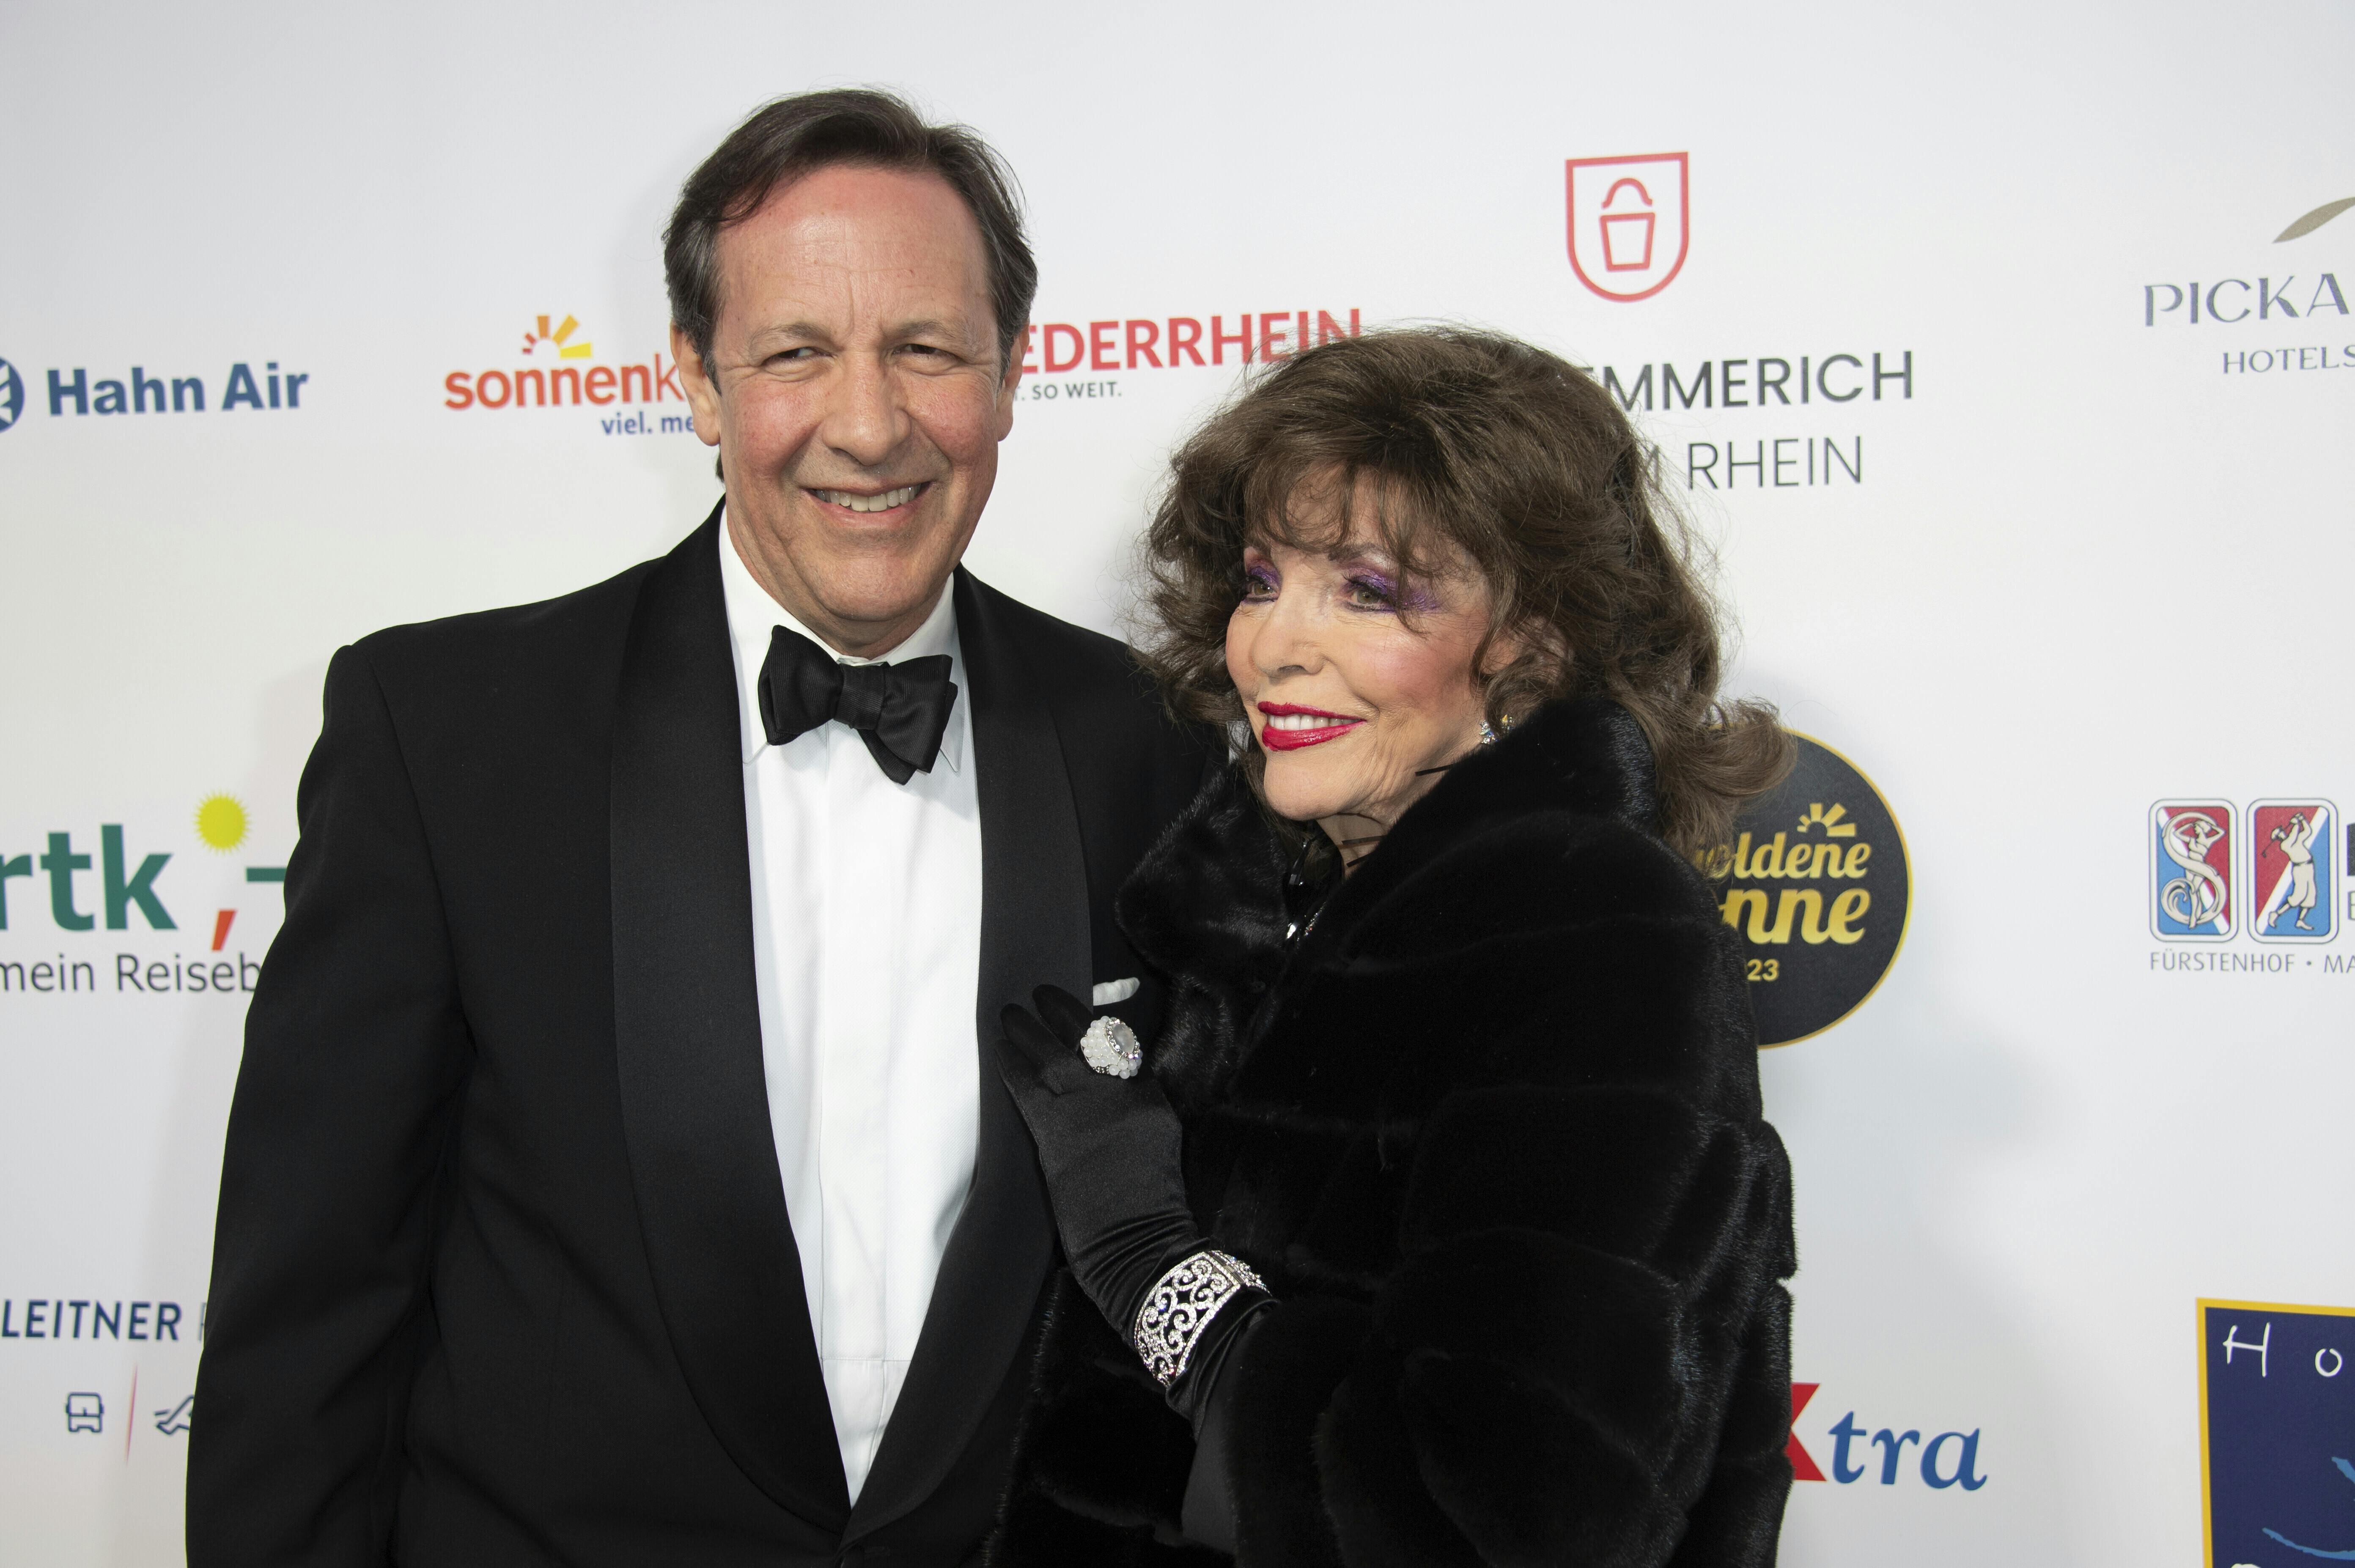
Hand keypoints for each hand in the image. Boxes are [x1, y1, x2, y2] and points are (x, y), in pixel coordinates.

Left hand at [995, 986, 1201, 1336]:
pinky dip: (1012, 1065)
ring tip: (1010, 1011)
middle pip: (1091, 1040)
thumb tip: (1107, 1101)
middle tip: (1043, 992)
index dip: (1098, 1033)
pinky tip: (999, 1049)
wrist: (1138, 1246)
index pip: (1123, 1054)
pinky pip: (1028, 1086)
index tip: (1082, 1019)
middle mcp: (1123, 1097)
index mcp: (1152, 1102)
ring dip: (1028, 1030)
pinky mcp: (1058, 1132)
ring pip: (1055, 1055)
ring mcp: (1090, 1111)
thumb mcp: (1157, 1151)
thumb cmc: (1148, 1211)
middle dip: (1064, 1012)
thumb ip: (1134, 1117)